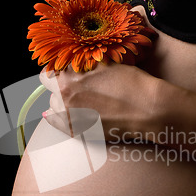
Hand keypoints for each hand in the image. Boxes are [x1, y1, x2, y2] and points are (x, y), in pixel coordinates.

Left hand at [40, 62, 158, 141]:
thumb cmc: (131, 83)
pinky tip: (68, 114)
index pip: (48, 73)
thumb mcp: (103, 64)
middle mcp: (65, 97)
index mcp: (68, 76)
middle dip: (60, 86)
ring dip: (63, 101)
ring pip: (54, 106)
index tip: (66, 74)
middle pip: (51, 89)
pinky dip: (58, 117)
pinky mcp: (77, 132)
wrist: (148, 109)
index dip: (58, 71)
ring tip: (82, 100)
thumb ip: (81, 65)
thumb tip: (66, 67)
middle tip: (77, 86)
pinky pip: (56, 123)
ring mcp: (69, 117)